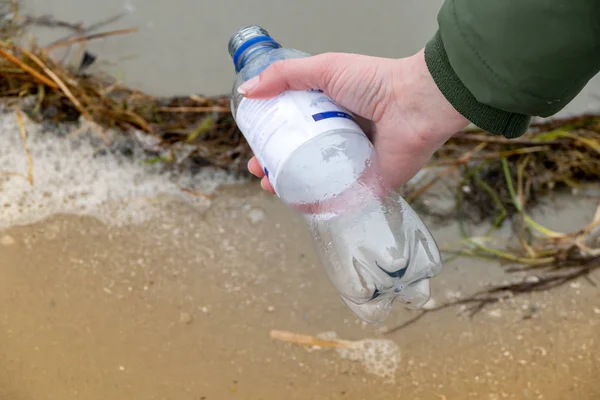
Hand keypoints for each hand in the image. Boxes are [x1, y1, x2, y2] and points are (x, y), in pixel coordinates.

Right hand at [238, 48, 469, 193]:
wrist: (414, 104)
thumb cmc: (374, 82)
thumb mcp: (324, 69)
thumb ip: (285, 75)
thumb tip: (249, 91)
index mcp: (329, 112)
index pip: (293, 129)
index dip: (272, 138)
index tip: (255, 146)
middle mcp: (339, 139)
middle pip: (300, 157)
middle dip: (276, 166)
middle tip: (260, 171)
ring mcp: (352, 164)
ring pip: (314, 181)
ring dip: (290, 187)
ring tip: (272, 186)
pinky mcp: (366, 184)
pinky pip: (338, 199)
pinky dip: (317, 205)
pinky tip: (298, 205)